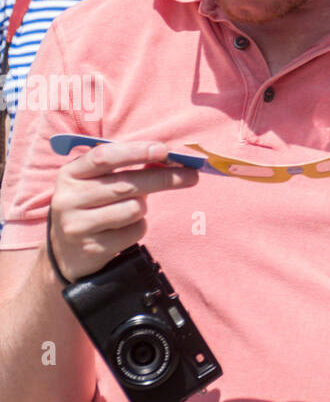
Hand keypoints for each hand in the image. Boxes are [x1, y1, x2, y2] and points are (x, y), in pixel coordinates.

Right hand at [49, 141, 200, 281]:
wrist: (65, 251)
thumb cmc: (92, 205)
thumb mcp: (98, 182)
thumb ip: (126, 168)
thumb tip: (169, 157)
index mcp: (71, 174)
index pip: (103, 157)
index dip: (136, 151)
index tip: (164, 150)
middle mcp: (68, 199)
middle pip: (127, 184)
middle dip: (165, 178)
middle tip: (192, 175)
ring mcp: (77, 225)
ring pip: (134, 208)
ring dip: (143, 207)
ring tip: (130, 209)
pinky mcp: (91, 248)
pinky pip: (134, 231)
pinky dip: (139, 227)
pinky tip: (123, 229)